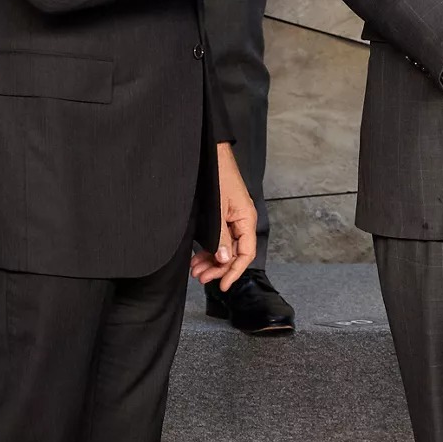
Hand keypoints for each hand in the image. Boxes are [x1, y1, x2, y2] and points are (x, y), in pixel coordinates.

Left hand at [190, 143, 257, 292]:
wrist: (212, 156)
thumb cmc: (219, 176)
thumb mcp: (218, 208)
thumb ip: (221, 235)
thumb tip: (223, 258)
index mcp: (246, 219)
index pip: (246, 254)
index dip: (234, 271)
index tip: (222, 285)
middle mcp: (242, 221)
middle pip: (234, 254)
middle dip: (218, 268)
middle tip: (201, 278)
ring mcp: (232, 219)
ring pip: (225, 248)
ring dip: (211, 260)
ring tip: (195, 270)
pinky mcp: (223, 216)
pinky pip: (219, 238)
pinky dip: (208, 249)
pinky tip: (198, 257)